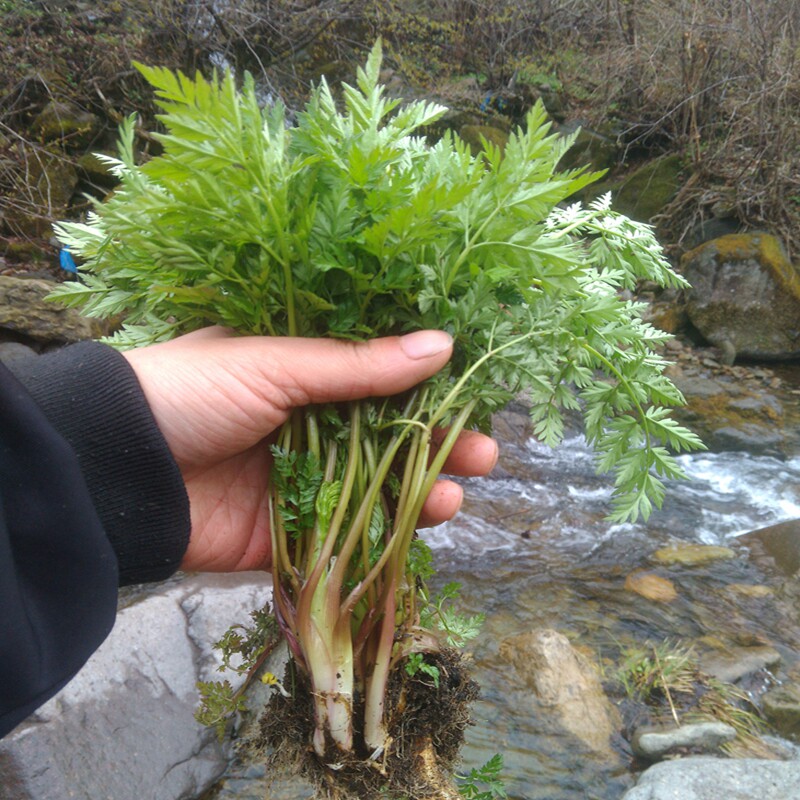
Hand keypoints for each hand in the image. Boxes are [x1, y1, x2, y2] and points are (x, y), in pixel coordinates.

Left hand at [123, 327, 497, 571]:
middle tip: (484, 450)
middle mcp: (302, 425)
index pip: (376, 379)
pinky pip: (341, 534)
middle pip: (384, 436)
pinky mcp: (281, 532)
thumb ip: (358, 366)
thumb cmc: (190, 391)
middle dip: (435, 444)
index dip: (424, 387)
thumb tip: (442, 345)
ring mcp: (294, 480)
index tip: (472, 394)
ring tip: (461, 488)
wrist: (115, 467)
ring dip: (420, 488)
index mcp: (297, 374)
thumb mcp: (276, 364)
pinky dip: (382, 531)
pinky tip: (424, 523)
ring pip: (372, 487)